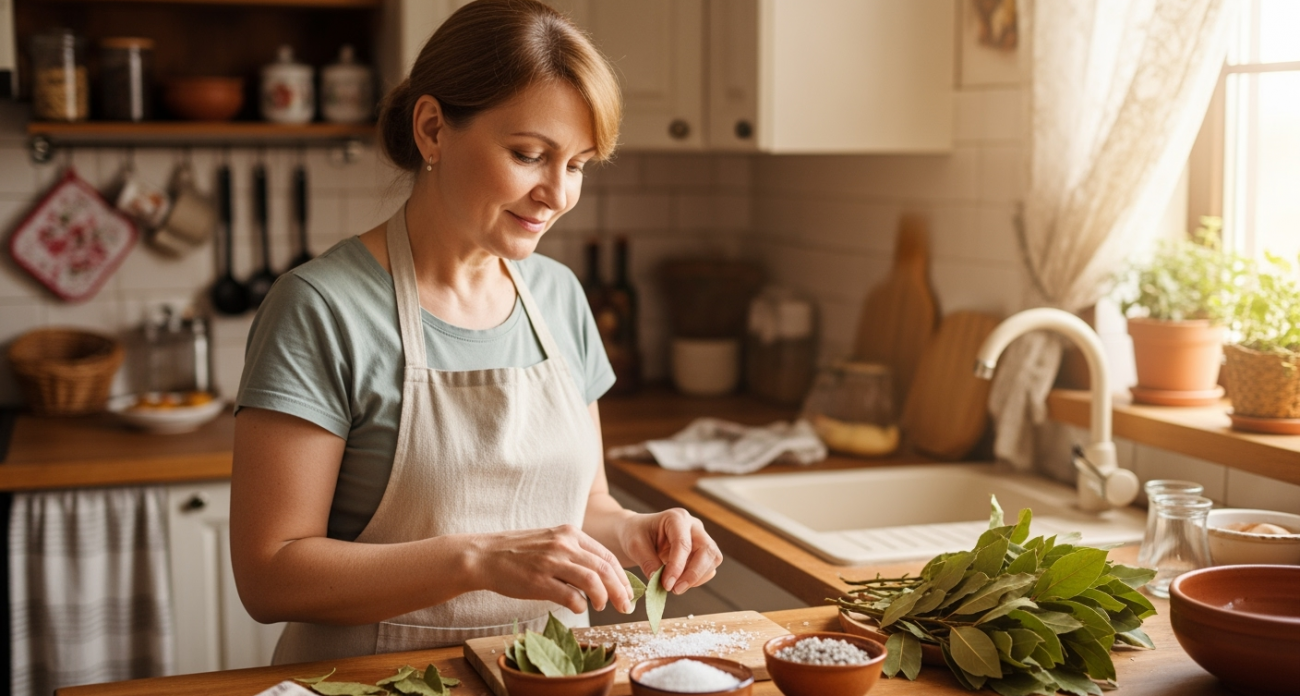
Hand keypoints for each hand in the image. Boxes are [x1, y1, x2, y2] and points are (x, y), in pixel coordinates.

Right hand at [465, 525, 633, 614]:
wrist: (485, 555)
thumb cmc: (518, 552)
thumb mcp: (550, 541)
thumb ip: (574, 553)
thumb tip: (599, 577)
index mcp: (570, 533)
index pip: (607, 555)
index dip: (621, 576)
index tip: (627, 591)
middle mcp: (564, 544)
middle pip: (605, 568)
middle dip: (620, 590)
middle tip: (626, 605)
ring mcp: (552, 561)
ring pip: (593, 581)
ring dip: (604, 597)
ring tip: (604, 607)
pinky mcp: (539, 580)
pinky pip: (571, 596)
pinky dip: (581, 605)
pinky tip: (579, 608)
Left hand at [619, 509, 722, 593]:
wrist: (637, 533)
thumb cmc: (635, 534)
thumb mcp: (635, 545)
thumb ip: (648, 562)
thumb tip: (659, 581)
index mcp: (676, 518)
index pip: (683, 544)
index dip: (677, 567)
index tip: (667, 584)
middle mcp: (693, 526)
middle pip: (707, 550)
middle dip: (693, 574)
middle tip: (675, 589)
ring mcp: (700, 538)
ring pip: (712, 560)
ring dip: (696, 578)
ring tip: (675, 587)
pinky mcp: (702, 552)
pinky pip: (709, 568)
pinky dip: (697, 579)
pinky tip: (680, 582)